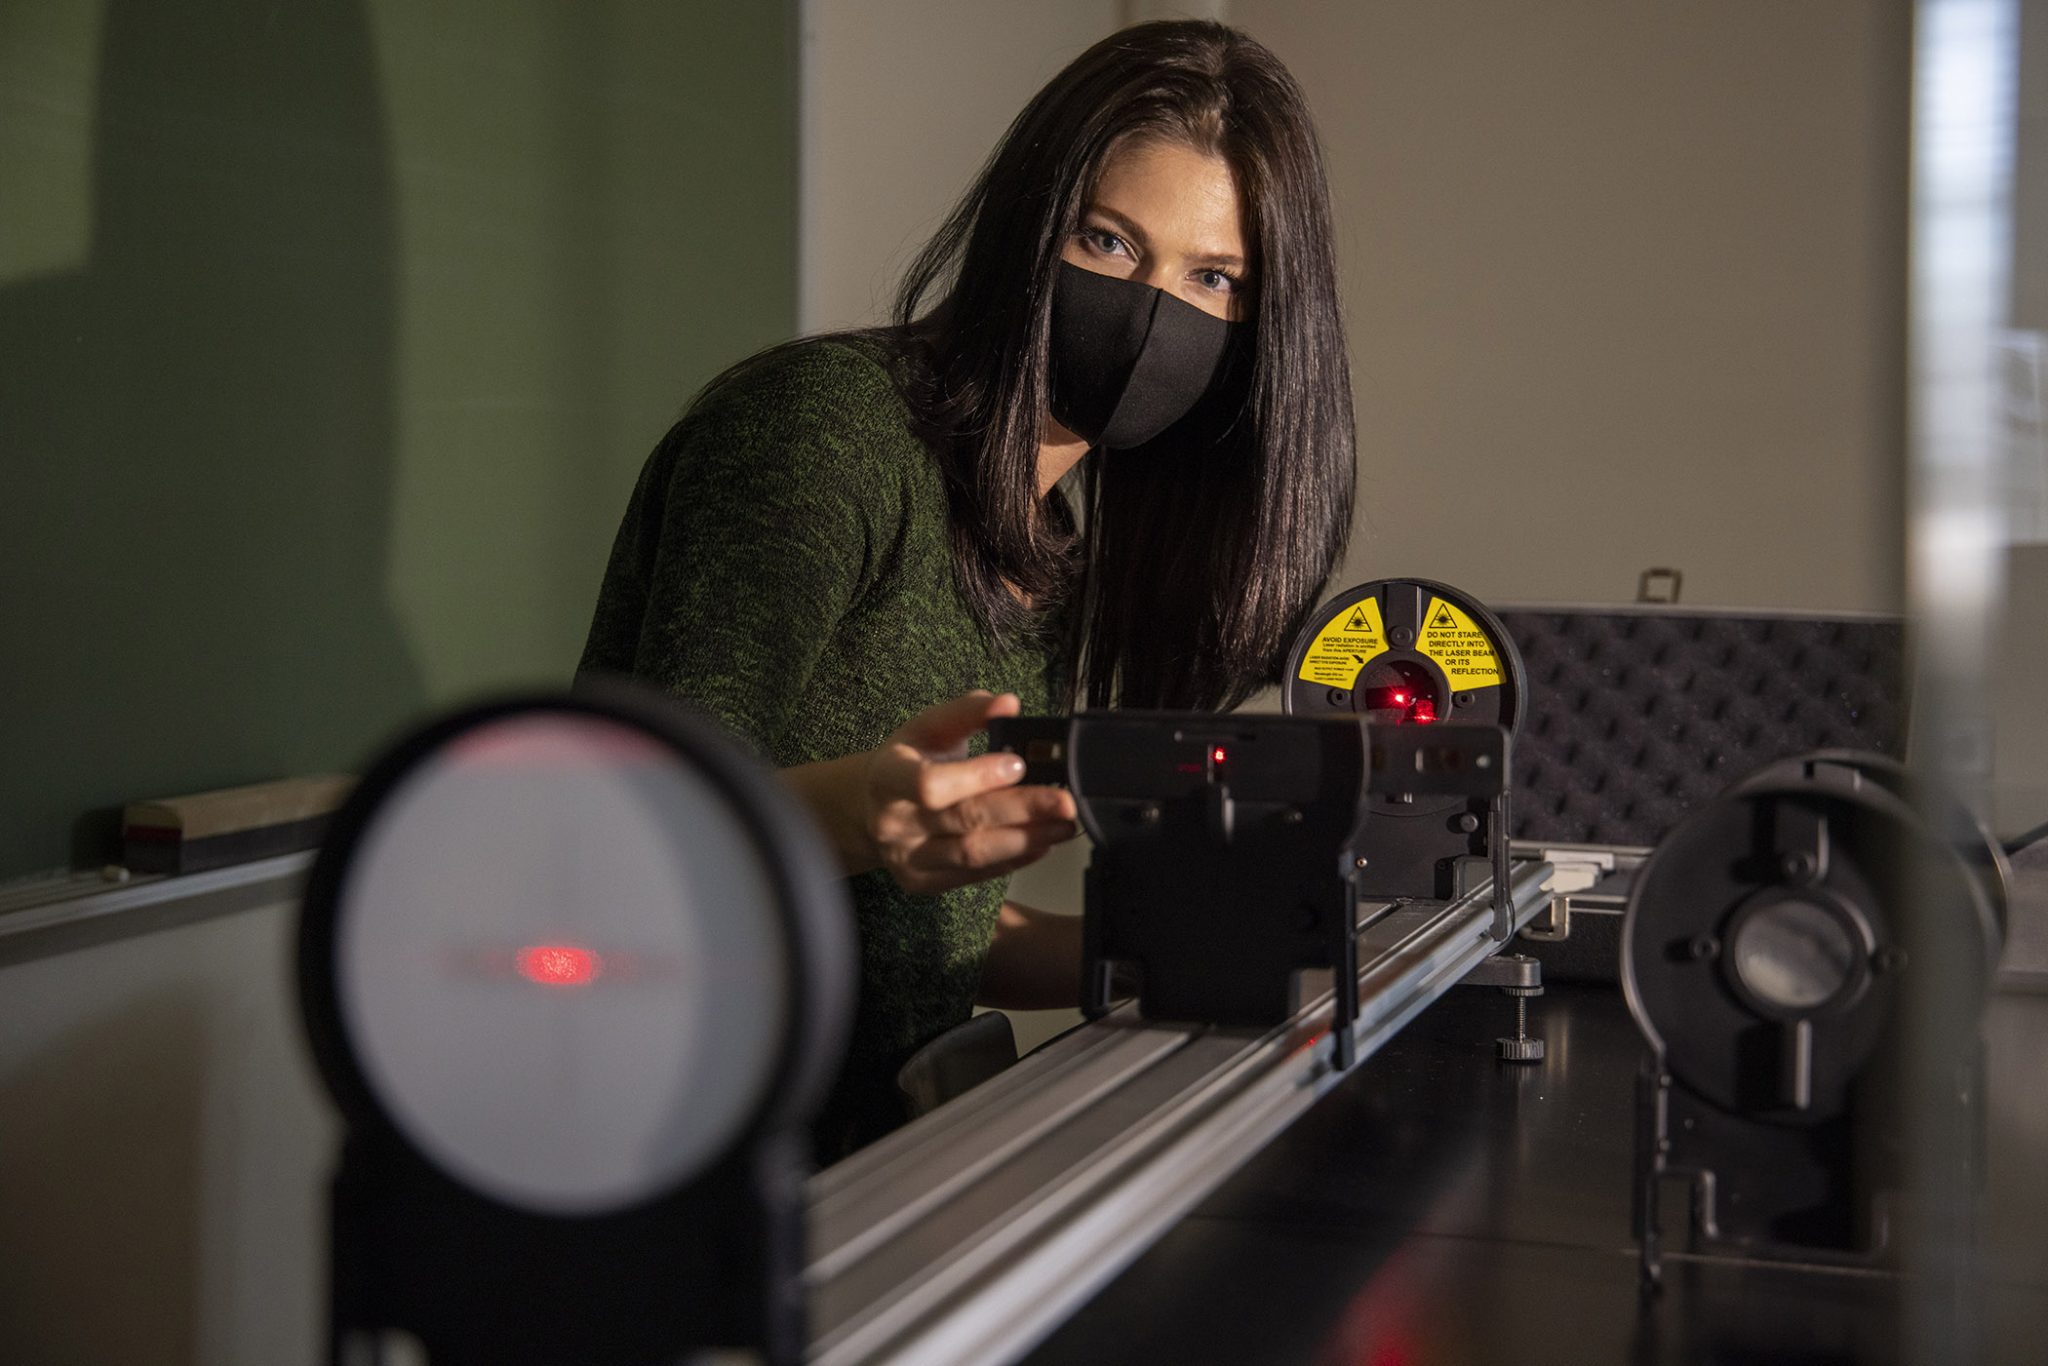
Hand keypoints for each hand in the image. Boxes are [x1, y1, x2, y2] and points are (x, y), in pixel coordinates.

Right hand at [859, 691, 1077, 895]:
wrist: (873, 807)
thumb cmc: (908, 761)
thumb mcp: (928, 728)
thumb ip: (967, 713)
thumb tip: (1008, 704)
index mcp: (887, 777)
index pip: (930, 784)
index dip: (978, 776)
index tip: (1019, 764)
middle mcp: (892, 823)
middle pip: (964, 820)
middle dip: (1022, 810)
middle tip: (1064, 801)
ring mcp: (906, 858)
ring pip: (974, 854)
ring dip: (1026, 839)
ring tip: (1064, 825)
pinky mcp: (922, 882)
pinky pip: (975, 876)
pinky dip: (1013, 859)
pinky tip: (1041, 843)